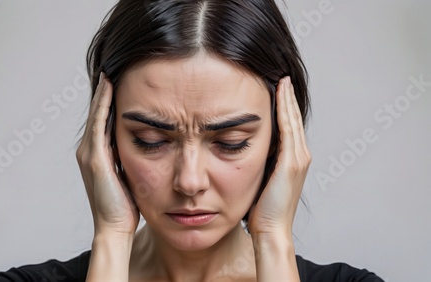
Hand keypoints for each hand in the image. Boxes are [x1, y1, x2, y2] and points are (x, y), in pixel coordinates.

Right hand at [76, 73, 138, 235]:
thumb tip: (142, 142)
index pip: (103, 121)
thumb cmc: (125, 205)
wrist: (115, 226)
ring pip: (96, 115)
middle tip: (112, 71)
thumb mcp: (128, 174)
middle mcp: (89, 150)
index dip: (108, 102)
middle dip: (104, 93)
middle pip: (97, 114)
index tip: (118, 83)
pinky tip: (109, 88)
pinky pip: (99, 124)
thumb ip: (128, 157)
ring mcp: (90, 154)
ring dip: (103, 93)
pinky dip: (103, 105)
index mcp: (97, 155)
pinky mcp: (95, 158)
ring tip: (109, 73)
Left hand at [247, 76, 310, 236]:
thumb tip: (243, 150)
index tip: (277, 88)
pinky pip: (288, 128)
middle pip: (292, 118)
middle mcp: (300, 155)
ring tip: (282, 79)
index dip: (284, 106)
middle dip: (287, 97)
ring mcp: (298, 158)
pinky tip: (280, 93)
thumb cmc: (263, 210)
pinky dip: (285, 109)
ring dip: (287, 98)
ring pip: (292, 120)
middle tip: (281, 76)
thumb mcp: (261, 179)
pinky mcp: (292, 162)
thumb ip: (259, 163)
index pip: (288, 126)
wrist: (271, 229)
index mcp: (292, 160)